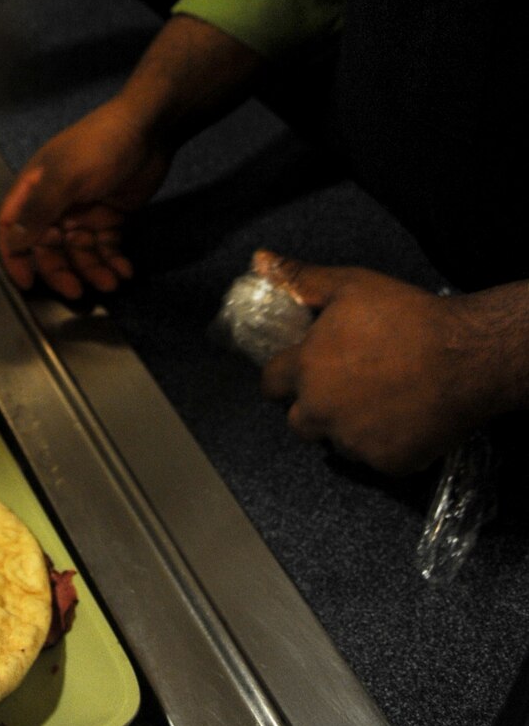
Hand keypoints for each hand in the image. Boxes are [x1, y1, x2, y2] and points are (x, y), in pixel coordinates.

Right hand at [0, 98, 171, 300]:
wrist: (149, 129)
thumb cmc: (100, 147)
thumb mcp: (66, 176)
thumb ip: (39, 210)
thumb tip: (13, 242)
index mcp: (35, 189)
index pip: (13, 228)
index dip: (15, 256)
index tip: (25, 283)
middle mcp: (55, 204)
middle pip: (47, 248)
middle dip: (60, 270)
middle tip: (77, 291)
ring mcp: (84, 212)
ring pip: (79, 252)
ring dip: (92, 270)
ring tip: (111, 282)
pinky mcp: (110, 217)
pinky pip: (105, 247)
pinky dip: (113, 261)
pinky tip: (125, 271)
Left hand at [259, 259, 492, 474]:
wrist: (466, 357)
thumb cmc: (405, 316)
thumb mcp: (349, 285)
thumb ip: (299, 279)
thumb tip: (259, 260)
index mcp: (307, 370)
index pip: (270, 384)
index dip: (283, 375)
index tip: (301, 367)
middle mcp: (322, 412)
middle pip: (298, 421)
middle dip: (312, 405)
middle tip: (343, 384)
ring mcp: (355, 443)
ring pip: (336, 441)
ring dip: (346, 426)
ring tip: (377, 398)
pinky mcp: (388, 464)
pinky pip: (374, 457)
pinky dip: (382, 442)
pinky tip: (403, 417)